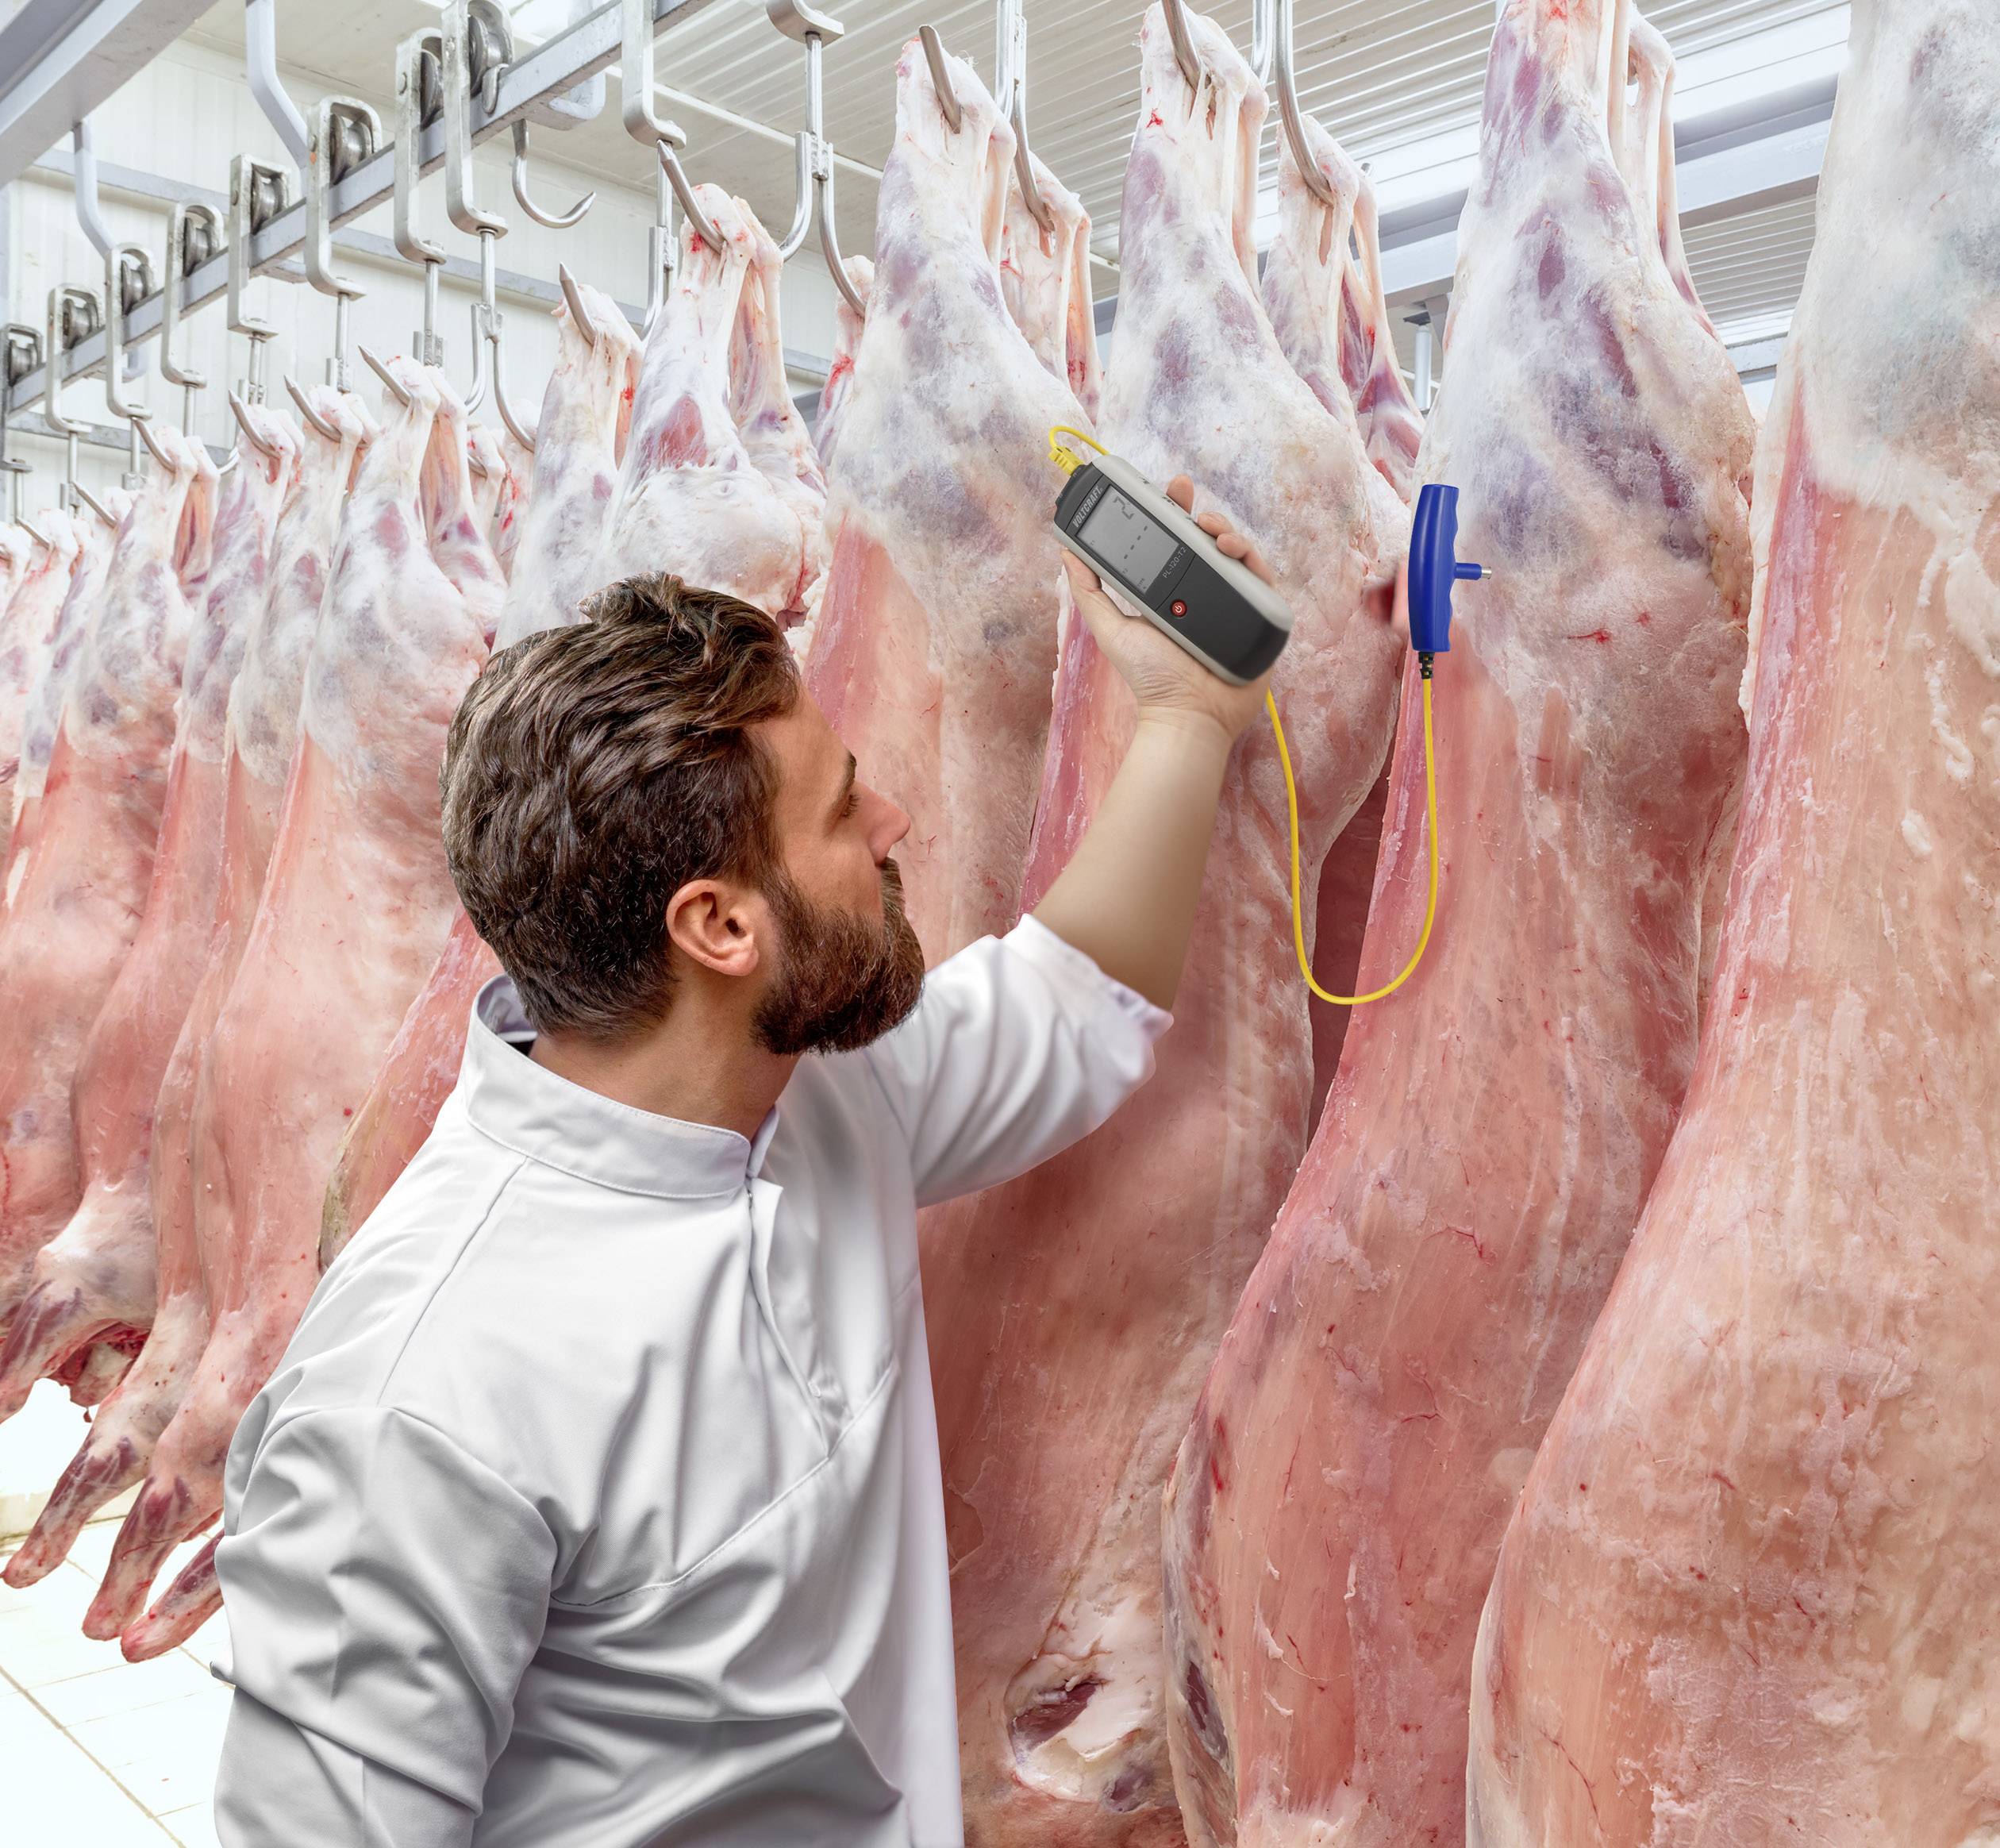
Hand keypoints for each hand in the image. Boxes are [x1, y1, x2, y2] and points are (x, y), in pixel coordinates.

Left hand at [1060, 476, 1278, 744]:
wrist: (1189, 714)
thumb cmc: (1152, 679)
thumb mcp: (1111, 629)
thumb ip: (1090, 593)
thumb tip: (1067, 553)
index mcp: (1173, 591)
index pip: (1175, 544)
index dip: (1172, 514)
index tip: (1166, 491)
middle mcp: (1204, 592)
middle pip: (1207, 541)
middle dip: (1198, 511)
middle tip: (1184, 492)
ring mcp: (1233, 601)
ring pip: (1235, 552)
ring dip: (1224, 528)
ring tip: (1209, 527)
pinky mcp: (1259, 614)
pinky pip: (1261, 577)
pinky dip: (1250, 556)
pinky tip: (1231, 549)